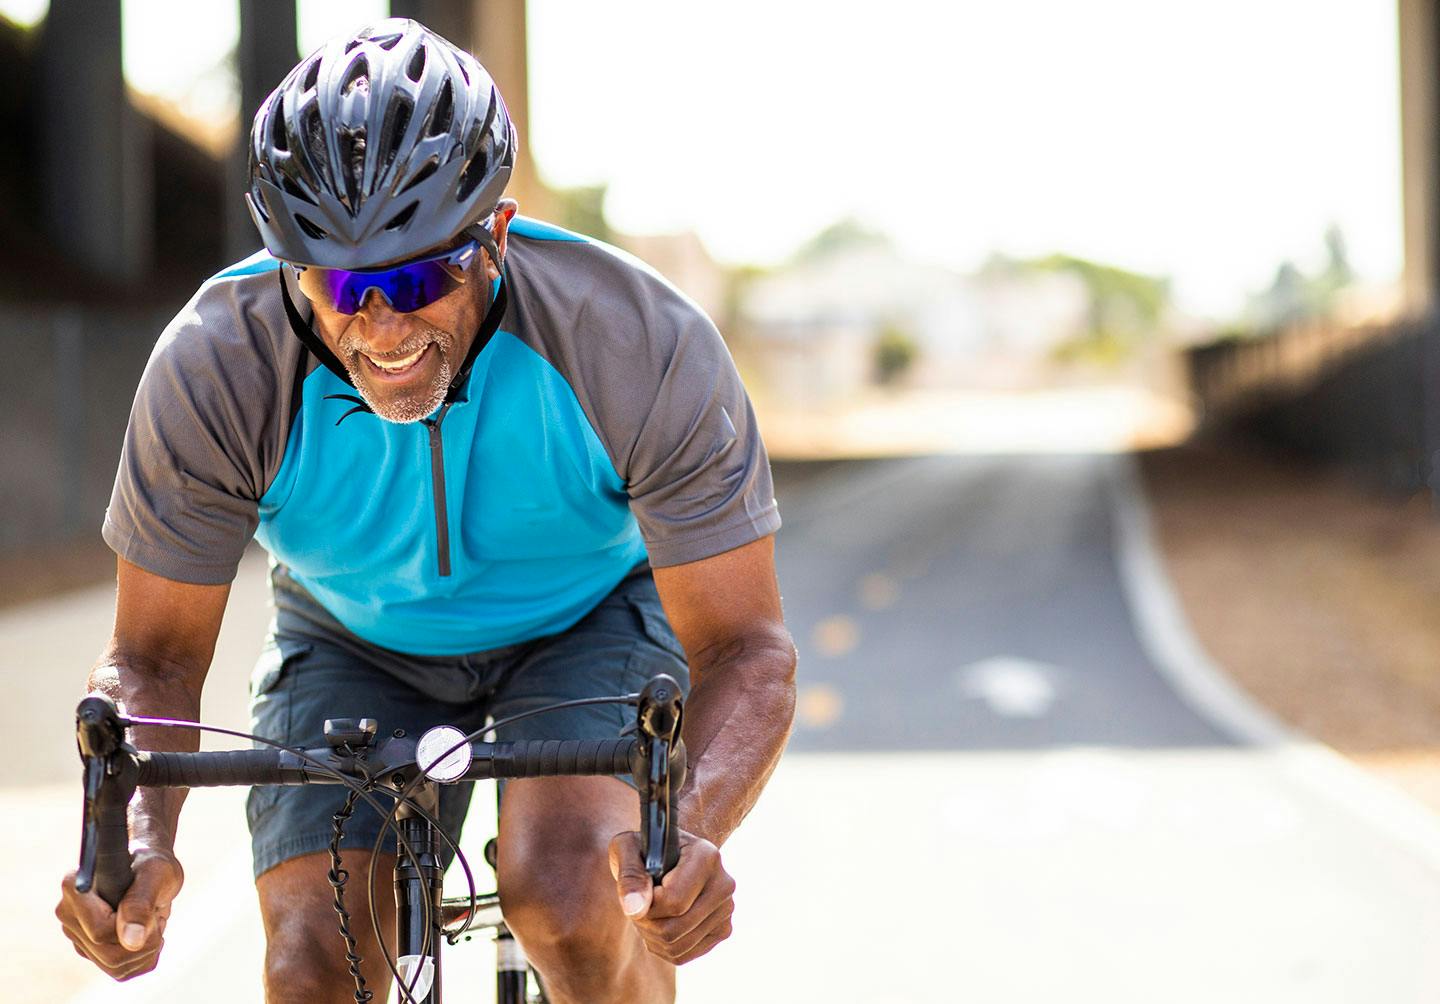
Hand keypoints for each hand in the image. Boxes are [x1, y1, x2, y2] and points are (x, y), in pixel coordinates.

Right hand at [56, 847, 183, 980]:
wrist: (151, 873)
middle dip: (146, 940)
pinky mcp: (90, 951)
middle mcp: (68, 915)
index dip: (134, 925)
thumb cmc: (153, 866)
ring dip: (148, 948)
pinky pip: (122, 971)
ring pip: (116, 966)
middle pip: (109, 954)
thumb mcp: (156, 875)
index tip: (151, 906)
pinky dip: (144, 957)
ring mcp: (77, 935)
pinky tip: (148, 935)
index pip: (101, 932)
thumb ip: (140, 904)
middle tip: (157, 915)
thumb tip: (131, 940)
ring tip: (152, 921)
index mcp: (76, 889)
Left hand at [608, 828, 734, 964]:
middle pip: (675, 929)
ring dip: (651, 935)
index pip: (674, 902)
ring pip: (677, 946)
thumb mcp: (626, 849)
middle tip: (640, 902)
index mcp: (707, 856)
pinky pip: (683, 956)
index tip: (640, 889)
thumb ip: (630, 876)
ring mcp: (726, 910)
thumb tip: (636, 909)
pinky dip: (662, 947)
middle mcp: (724, 884)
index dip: (647, 905)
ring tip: (649, 910)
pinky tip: (660, 923)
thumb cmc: (645, 848)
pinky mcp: (722, 930)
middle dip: (646, 922)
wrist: (669, 854)